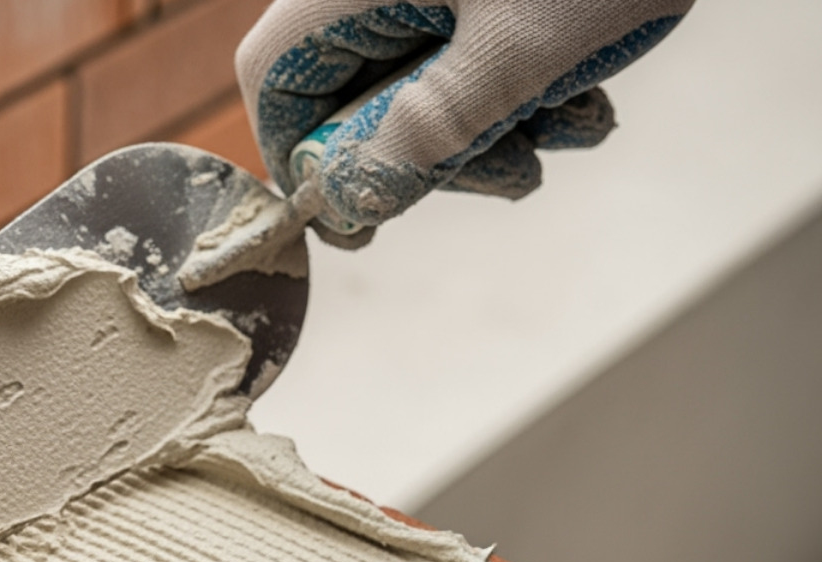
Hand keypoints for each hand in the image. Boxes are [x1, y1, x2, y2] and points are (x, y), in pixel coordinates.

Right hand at [235, 0, 694, 246]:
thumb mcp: (517, 53)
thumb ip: (424, 133)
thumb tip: (346, 202)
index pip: (276, 80)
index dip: (305, 161)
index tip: (360, 216)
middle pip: (354, 89)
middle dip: (432, 149)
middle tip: (510, 169)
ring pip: (420, 79)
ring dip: (488, 127)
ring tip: (567, 121)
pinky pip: (468, 51)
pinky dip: (517, 87)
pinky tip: (578, 91)